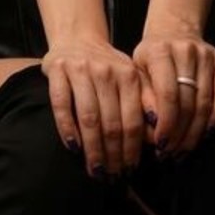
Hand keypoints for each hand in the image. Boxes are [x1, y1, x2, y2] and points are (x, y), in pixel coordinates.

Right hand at [41, 37, 146, 180]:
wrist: (77, 38)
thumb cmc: (107, 67)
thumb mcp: (132, 79)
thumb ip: (145, 103)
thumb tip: (156, 137)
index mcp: (129, 75)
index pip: (133, 120)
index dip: (132, 149)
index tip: (130, 169)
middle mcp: (106, 71)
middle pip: (111, 123)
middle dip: (113, 155)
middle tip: (112, 176)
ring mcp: (80, 70)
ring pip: (88, 118)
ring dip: (92, 149)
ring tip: (96, 169)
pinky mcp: (57, 71)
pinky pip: (62, 106)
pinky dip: (67, 129)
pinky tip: (73, 148)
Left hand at [131, 31, 214, 157]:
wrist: (174, 30)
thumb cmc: (150, 58)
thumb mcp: (136, 71)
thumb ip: (142, 97)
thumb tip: (152, 126)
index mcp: (160, 51)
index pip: (168, 94)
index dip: (166, 123)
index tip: (160, 145)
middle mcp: (186, 50)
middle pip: (188, 102)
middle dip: (179, 133)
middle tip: (170, 153)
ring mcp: (207, 55)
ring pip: (206, 102)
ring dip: (196, 131)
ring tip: (184, 149)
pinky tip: (205, 134)